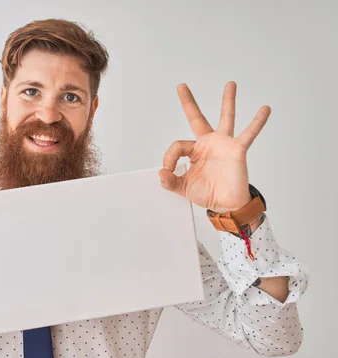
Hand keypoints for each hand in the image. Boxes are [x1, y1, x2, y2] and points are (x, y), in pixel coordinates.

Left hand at [159, 81, 270, 212]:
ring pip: (225, 118)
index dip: (169, 157)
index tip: (169, 169)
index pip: (178, 146)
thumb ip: (170, 181)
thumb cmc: (207, 193)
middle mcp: (208, 143)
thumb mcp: (182, 188)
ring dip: (228, 101)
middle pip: (197, 118)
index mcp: (194, 151)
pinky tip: (265, 109)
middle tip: (181, 86)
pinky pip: (249, 133)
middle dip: (188, 102)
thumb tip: (161, 172)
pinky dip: (257, 122)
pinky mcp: (237, 150)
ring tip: (230, 84)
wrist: (226, 204)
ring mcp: (224, 144)